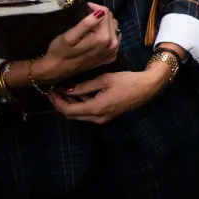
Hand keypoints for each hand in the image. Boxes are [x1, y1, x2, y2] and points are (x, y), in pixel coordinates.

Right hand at [33, 4, 120, 83]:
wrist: (57, 70)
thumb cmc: (60, 51)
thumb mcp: (69, 36)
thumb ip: (86, 24)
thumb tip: (101, 12)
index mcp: (104, 38)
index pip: (106, 13)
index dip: (94, 8)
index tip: (85, 8)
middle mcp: (113, 45)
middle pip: (111, 20)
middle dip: (100, 15)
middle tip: (85, 16)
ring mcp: (113, 52)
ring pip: (113, 28)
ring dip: (103, 24)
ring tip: (89, 26)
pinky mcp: (110, 56)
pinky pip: (114, 38)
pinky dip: (106, 34)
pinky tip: (95, 35)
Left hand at [49, 67, 168, 123]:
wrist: (147, 88)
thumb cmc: (127, 81)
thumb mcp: (104, 80)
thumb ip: (84, 86)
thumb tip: (66, 89)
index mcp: (96, 108)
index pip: (69, 110)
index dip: (57, 102)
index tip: (51, 91)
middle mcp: (98, 118)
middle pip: (72, 115)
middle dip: (61, 104)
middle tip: (54, 91)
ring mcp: (103, 118)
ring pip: (80, 114)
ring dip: (71, 104)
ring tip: (64, 90)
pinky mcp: (107, 115)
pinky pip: (88, 112)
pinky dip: (81, 104)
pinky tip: (79, 93)